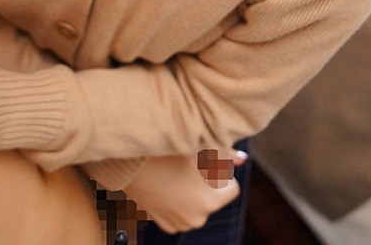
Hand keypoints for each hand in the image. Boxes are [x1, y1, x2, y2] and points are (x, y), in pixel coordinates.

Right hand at [124, 148, 245, 233]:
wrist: (126, 161)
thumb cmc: (163, 150)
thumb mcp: (198, 146)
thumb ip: (226, 155)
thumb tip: (243, 160)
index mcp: (209, 201)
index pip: (231, 187)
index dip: (221, 171)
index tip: (206, 160)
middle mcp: (196, 218)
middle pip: (214, 196)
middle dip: (208, 182)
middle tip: (189, 162)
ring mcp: (178, 223)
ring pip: (197, 203)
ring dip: (193, 190)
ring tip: (176, 171)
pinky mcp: (163, 223)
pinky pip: (180, 210)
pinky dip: (178, 199)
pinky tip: (166, 182)